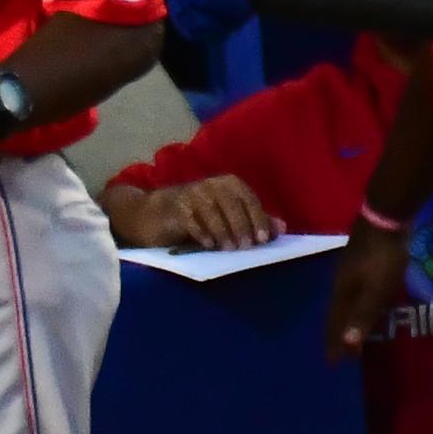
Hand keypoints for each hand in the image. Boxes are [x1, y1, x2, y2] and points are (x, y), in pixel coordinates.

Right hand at [129, 174, 277, 250]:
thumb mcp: (226, 216)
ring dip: (223, 231)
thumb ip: (253, 220)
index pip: (248, 198)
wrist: (151, 214)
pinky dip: (201, 233)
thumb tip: (281, 228)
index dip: (258, 218)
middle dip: (241, 226)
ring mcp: (191, 194)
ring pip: (212, 211)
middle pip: (232, 204)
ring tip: (228, 249)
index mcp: (228, 184)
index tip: (262, 239)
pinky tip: (208, 245)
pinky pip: (191, 220)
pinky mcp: (174, 207)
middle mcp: (211, 185)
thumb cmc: (195, 216)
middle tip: (246, 247)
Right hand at [323, 223, 407, 359]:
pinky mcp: (359, 263)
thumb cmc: (382, 258)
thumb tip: (348, 345)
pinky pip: (352, 292)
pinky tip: (360, 303)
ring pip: (343, 303)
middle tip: (340, 352)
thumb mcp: (376, 291)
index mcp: (342, 294)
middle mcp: (339, 285)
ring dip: (344, 320)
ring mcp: (348, 272)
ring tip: (347, 332)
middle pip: (335, 315)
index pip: (334, 325)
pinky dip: (353, 305)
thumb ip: (363, 316)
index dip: (334, 344)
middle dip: (336, 335)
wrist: (384, 218)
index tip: (332, 364)